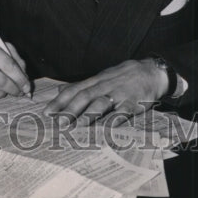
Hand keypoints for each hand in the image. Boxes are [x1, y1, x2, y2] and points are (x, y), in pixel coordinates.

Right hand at [0, 40, 30, 98]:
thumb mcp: (1, 49)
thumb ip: (16, 61)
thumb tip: (26, 81)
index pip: (7, 65)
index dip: (20, 78)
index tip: (27, 87)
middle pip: (0, 81)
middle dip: (13, 89)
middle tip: (20, 93)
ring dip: (3, 94)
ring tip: (5, 90)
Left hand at [44, 59, 168, 121]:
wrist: (150, 71)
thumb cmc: (122, 76)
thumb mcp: (101, 77)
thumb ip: (80, 85)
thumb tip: (59, 90)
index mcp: (96, 81)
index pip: (74, 90)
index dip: (60, 101)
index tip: (47, 112)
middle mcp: (105, 86)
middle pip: (85, 96)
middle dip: (70, 109)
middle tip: (58, 122)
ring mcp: (119, 93)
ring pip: (102, 102)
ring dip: (90, 113)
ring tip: (78, 125)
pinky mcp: (134, 102)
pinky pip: (124, 110)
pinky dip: (116, 118)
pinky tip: (110, 126)